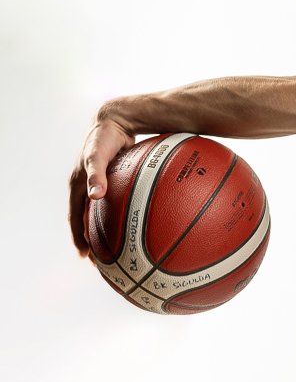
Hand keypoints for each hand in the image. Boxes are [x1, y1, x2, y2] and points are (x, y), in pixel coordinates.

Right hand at [68, 114, 136, 256]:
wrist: (113, 120)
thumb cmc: (104, 137)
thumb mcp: (96, 155)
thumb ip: (96, 174)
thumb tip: (95, 196)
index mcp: (77, 186)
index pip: (75, 218)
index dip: (78, 237)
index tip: (86, 257)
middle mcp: (85, 188)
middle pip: (86, 221)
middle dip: (91, 241)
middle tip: (101, 261)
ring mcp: (98, 185)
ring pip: (99, 214)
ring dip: (104, 231)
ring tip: (117, 249)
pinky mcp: (110, 181)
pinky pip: (114, 203)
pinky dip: (119, 216)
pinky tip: (135, 224)